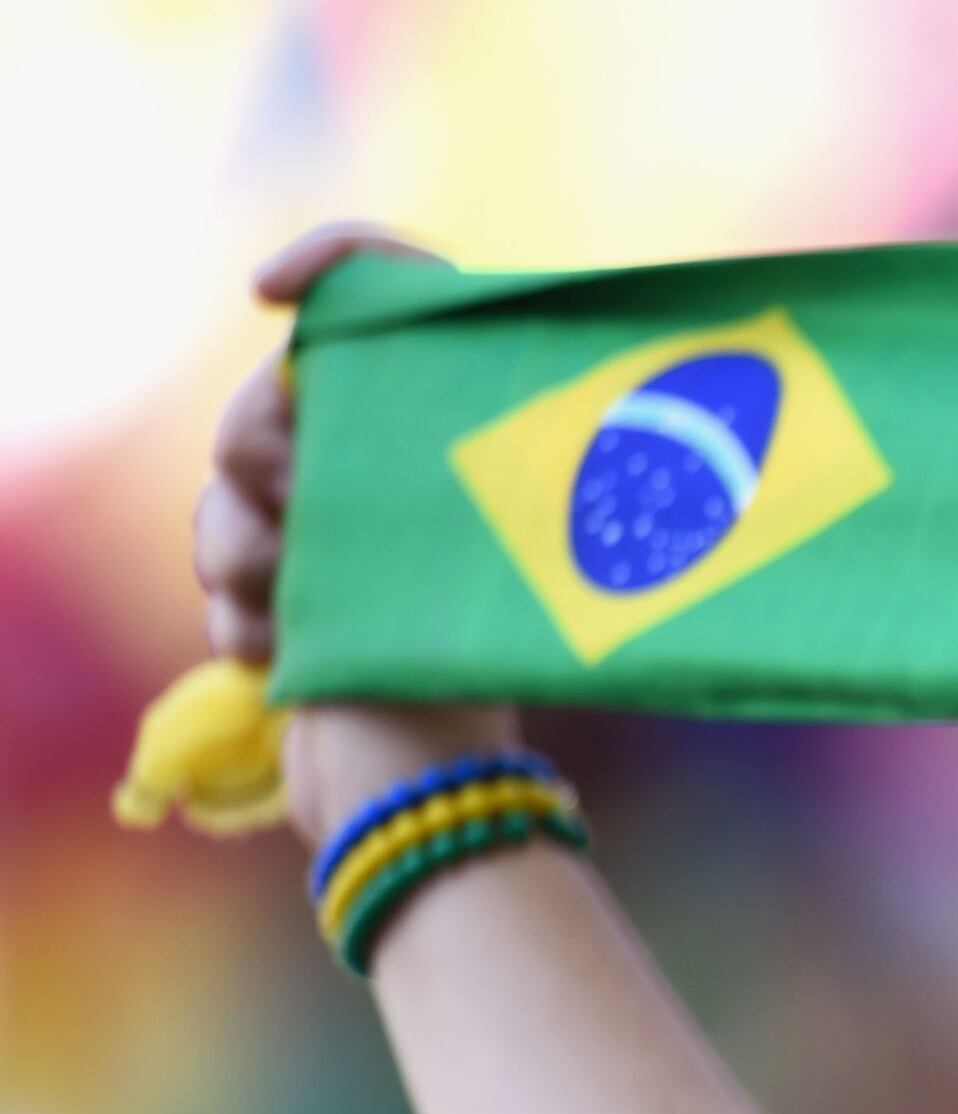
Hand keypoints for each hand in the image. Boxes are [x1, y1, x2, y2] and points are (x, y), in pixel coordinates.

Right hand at [194, 222, 518, 846]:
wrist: (438, 796)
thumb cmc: (502, 677)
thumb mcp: (522, 547)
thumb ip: (484, 453)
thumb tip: (413, 385)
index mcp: (457, 433)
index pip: (396, 289)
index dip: (336, 262)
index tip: (274, 293)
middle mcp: (393, 473)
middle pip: (269, 400)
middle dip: (258, 444)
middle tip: (296, 498)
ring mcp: (333, 537)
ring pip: (227, 490)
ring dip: (248, 548)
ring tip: (297, 601)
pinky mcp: (289, 600)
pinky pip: (225, 571)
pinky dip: (245, 613)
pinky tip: (283, 652)